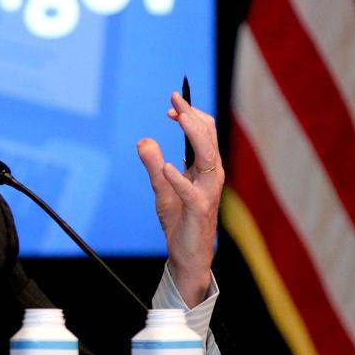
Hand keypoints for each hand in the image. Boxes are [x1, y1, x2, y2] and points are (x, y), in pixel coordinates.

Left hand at [137, 92, 223, 307]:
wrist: (187, 255)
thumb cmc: (180, 220)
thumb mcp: (161, 189)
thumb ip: (153, 165)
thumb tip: (144, 140)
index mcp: (205, 169)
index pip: (204, 134)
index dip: (190, 115)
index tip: (172, 102)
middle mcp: (210, 177)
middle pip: (208, 139)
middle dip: (192, 116)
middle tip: (175, 99)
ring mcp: (207, 193)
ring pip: (207, 159)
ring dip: (194, 136)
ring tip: (179, 118)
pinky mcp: (198, 211)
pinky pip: (191, 193)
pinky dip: (179, 179)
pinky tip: (167, 168)